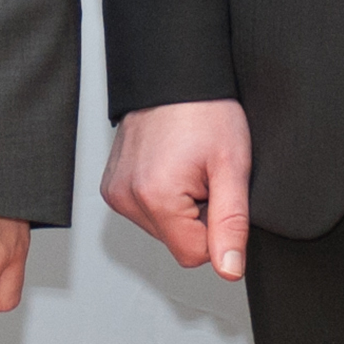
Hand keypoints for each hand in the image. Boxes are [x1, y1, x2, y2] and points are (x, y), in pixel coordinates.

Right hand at [98, 99, 255, 278]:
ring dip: (180, 207)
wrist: (175, 73)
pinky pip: (146, 211)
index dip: (216, 228)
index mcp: (155, 197)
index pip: (194, 254)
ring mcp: (115, 191)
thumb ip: (231, 224)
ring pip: (162, 228)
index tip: (216, 191)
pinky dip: (163, 197)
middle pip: (176, 241)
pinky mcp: (111, 186)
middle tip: (203, 175)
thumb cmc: (205, 110)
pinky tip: (170, 166)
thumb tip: (229, 270)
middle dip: (197, 216)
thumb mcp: (232, 167)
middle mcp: (126, 197)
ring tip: (187, 166)